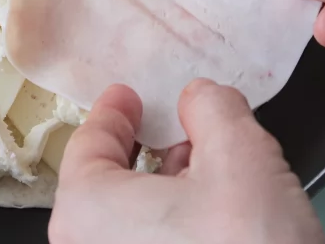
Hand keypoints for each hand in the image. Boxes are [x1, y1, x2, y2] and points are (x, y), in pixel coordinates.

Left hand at [50, 80, 323, 243]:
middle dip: (147, 152)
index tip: (127, 95)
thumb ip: (212, 109)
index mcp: (85, 210)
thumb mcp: (240, 154)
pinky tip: (218, 220)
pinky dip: (174, 230)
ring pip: (130, 224)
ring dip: (166, 193)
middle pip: (109, 185)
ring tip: (212, 172)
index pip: (89, 144)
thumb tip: (201, 98)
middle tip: (179, 129)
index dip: (113, 112)